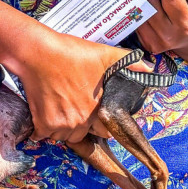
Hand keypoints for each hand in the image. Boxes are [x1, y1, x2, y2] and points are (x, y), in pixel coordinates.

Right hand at [13, 30, 133, 143]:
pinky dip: (41, 129)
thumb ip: (129, 63)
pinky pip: (43, 135)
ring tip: (58, 111)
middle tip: (72, 109)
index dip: (99, 123)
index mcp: (97, 109)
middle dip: (79, 126)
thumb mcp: (105, 53)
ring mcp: (61, 124)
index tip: (91, 114)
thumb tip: (149, 69)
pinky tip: (42, 115)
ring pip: (63, 136)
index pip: (104, 131)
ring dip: (61, 128)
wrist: (38, 52)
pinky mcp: (42, 123)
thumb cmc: (70, 52)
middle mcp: (81, 121)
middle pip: (82, 135)